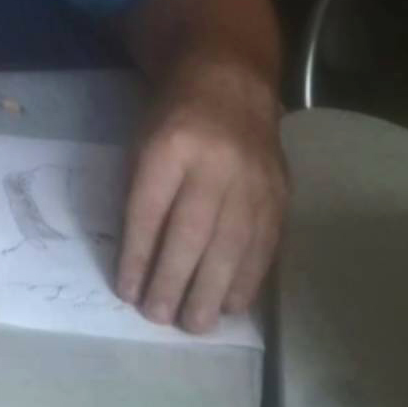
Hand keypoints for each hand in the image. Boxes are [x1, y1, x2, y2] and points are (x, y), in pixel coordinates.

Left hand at [115, 63, 287, 332]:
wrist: (231, 82)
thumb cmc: (173, 119)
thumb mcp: (142, 145)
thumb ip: (141, 197)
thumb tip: (138, 265)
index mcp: (171, 146)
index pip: (151, 210)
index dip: (139, 255)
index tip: (127, 291)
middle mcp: (217, 164)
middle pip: (193, 233)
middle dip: (174, 282)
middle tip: (159, 318)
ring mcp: (254, 180)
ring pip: (232, 245)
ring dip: (212, 291)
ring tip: (194, 324)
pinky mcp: (280, 195)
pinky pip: (264, 245)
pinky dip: (246, 280)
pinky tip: (230, 304)